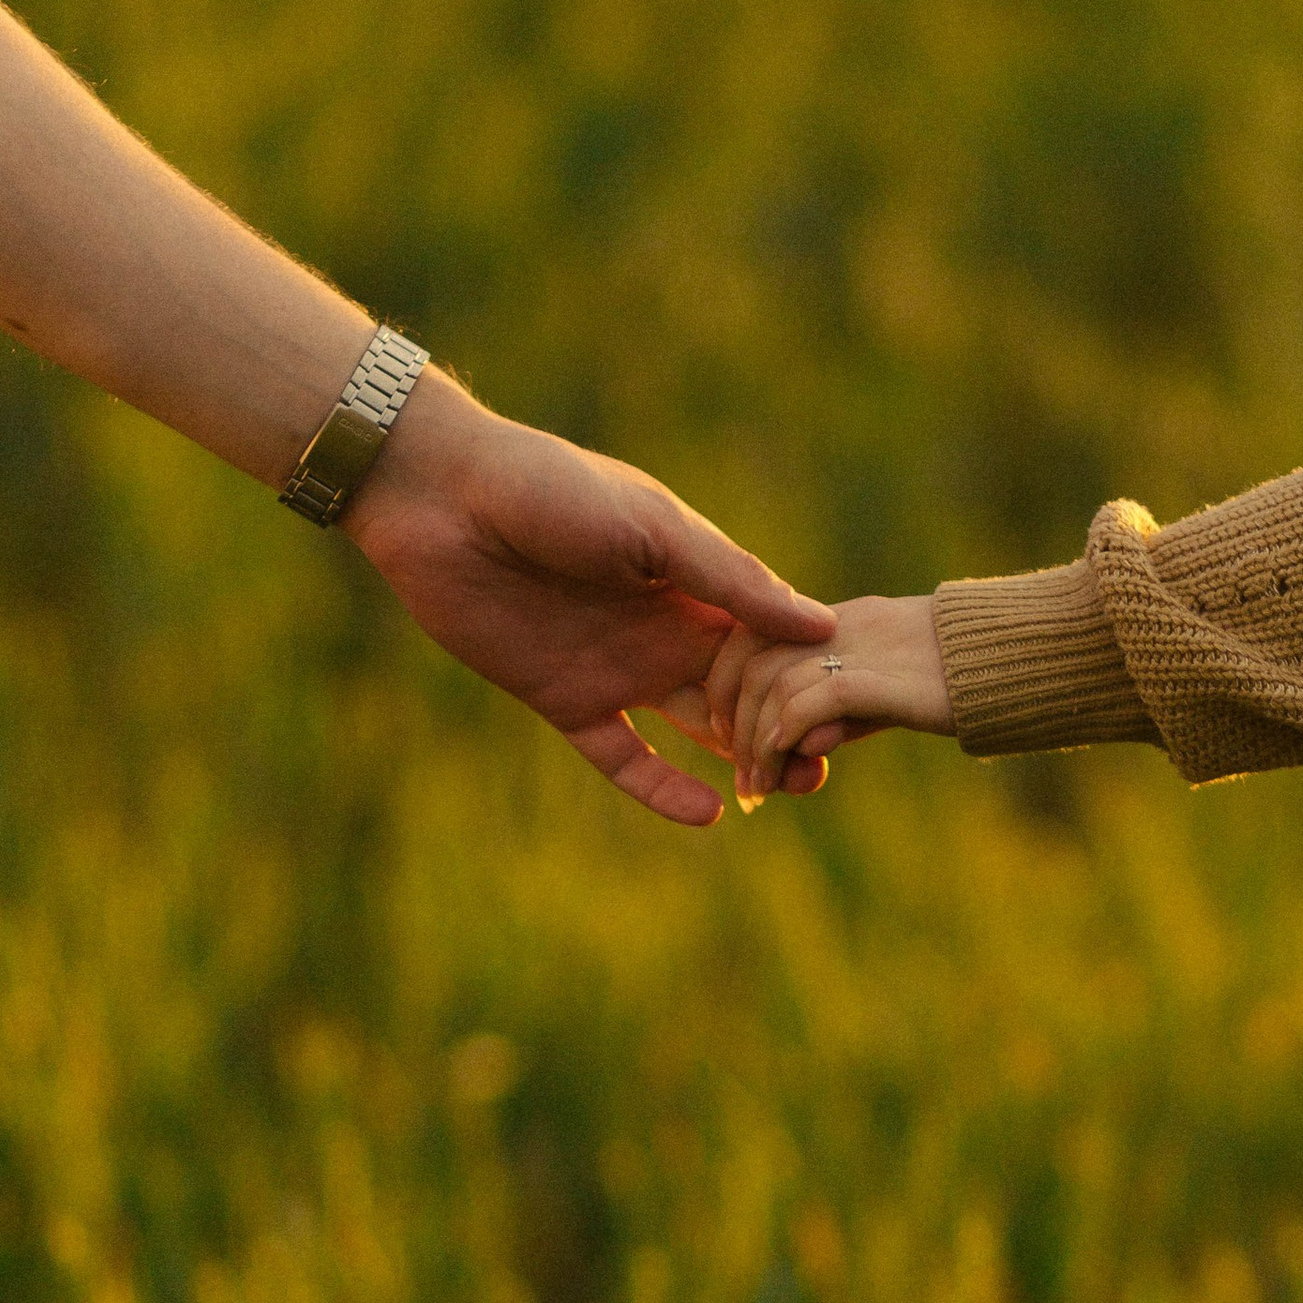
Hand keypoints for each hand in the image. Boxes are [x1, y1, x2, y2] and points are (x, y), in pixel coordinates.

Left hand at [352, 372, 835, 827]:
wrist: (443, 498)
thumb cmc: (552, 488)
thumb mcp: (654, 528)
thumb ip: (730, 580)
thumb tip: (820, 627)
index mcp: (694, 579)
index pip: (769, 635)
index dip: (810, 668)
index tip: (859, 700)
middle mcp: (665, 628)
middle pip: (744, 691)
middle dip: (789, 724)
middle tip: (832, 762)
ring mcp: (619, 668)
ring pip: (698, 730)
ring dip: (744, 760)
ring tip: (794, 789)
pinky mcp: (566, 700)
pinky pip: (624, 758)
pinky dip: (663, 787)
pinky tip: (710, 814)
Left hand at [690, 593, 954, 802]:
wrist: (1029, 654)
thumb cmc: (970, 679)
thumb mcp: (892, 691)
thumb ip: (846, 709)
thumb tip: (802, 745)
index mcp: (840, 619)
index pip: (754, 636)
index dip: (731, 686)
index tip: (734, 738)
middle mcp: (840, 625)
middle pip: (751, 660)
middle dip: (735, 722)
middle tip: (743, 777)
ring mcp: (861, 648)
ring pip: (774, 684)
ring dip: (756, 744)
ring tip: (759, 790)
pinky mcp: (883, 677)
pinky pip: (811, 702)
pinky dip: (786, 738)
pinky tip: (786, 770)